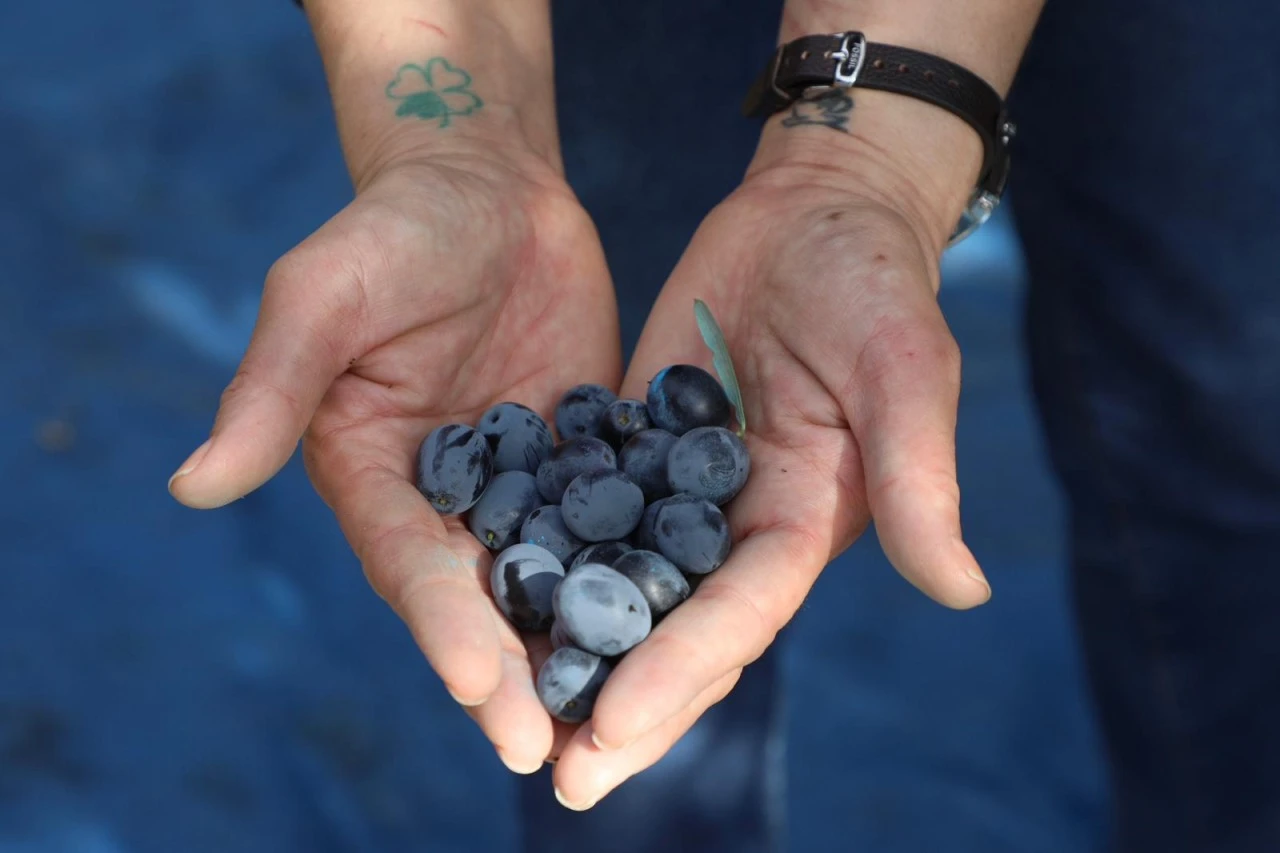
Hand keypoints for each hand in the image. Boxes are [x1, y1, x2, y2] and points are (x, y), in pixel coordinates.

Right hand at [167, 141, 621, 773]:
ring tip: (626, 726)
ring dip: (586, 652)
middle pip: (485, 601)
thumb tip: (192, 487)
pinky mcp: (590, 463)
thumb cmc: (392, 231)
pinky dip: (650, 577)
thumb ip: (272, 388)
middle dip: (516, 677)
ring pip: (558, 583)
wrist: (486, 192)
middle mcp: (449, 504)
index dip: (442, 624)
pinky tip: (693, 626)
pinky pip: (624, 526)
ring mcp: (527, 488)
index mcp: (377, 482)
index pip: (409, 565)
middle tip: (557, 753)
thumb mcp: (325, 294)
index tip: (481, 681)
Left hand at [547, 139, 991, 807]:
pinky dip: (542, 559)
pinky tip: (486, 598)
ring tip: (510, 717)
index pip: (739, 617)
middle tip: (561, 778)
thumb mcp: (903, 369)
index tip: (612, 730)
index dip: (680, 673)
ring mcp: (676, 488)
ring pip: (620, 589)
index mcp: (802, 524)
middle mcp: (736, 525)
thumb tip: (963, 591)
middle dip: (624, 705)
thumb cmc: (877, 283)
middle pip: (675, 631)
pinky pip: (580, 509)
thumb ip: (916, 478)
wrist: (813, 211)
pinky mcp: (630, 441)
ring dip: (575, 654)